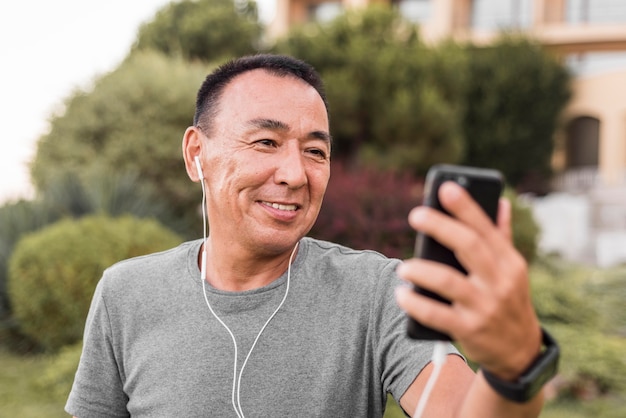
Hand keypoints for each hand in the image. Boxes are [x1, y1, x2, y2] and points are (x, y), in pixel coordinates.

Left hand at [395, 181, 541, 379]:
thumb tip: (501, 201)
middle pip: (468, 246)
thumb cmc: (508, 299)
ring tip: (403, 267)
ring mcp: (485, 306)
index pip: (486, 228)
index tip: (445, 188)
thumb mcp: (513, 270)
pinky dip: (416, 303)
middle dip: (440, 227)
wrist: (520, 351)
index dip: (466, 207)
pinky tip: (402, 294)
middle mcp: (500, 282)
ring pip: (449, 281)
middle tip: (415, 215)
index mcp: (510, 262)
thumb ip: (503, 236)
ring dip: (421, 270)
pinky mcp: (469, 329)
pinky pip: (437, 314)